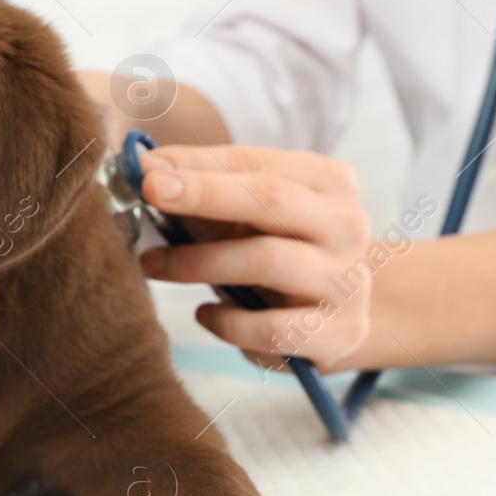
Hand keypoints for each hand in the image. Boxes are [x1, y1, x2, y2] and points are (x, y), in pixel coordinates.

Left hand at [137, 145, 373, 370]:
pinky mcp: (338, 332)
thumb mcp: (250, 219)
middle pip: (271, 199)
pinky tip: (205, 314)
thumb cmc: (281, 255)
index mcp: (328, 182)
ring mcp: (347, 280)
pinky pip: (269, 327)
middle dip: (204, 193)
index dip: (199, 162)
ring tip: (154, 264)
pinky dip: (227, 321)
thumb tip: (148, 170)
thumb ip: (206, 194)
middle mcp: (346, 225)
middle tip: (151, 191)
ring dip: (198, 261)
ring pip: (265, 260)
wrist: (341, 319)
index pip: (257, 162)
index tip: (148, 166)